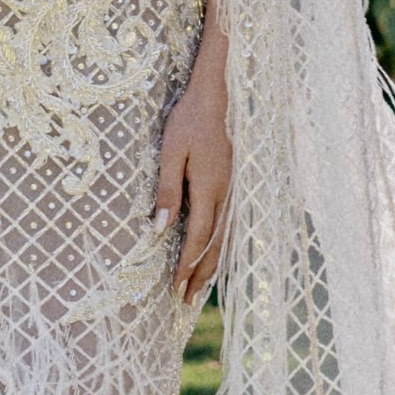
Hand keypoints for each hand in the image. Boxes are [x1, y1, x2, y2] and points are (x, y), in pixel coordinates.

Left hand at [155, 49, 231, 307]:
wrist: (215, 95)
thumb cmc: (187, 120)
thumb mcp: (170, 152)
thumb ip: (167, 191)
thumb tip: (161, 229)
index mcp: (209, 187)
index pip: (198, 237)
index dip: (187, 264)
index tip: (175, 287)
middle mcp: (226, 193)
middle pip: (215, 244)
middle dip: (200, 273)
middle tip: (185, 299)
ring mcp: (233, 188)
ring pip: (225, 236)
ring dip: (211, 263)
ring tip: (199, 286)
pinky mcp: (232, 183)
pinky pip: (228, 223)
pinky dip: (220, 245)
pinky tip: (213, 253)